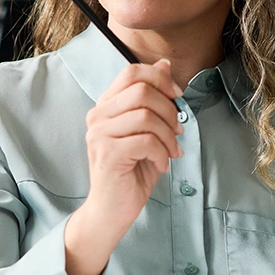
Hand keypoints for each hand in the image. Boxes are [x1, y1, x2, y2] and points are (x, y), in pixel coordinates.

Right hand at [63, 59, 183, 274]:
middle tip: (177, 132)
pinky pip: (145, 140)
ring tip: (171, 151)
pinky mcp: (108, 153)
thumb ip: (153, 99)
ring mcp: (99, 134)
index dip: (159, 79)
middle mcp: (97, 116)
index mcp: (106, 106)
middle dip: (169, 110)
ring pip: (146, 115)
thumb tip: (165, 65)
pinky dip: (161, 152)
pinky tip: (161, 164)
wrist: (112, 209)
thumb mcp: (147, 130)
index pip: (131, 72)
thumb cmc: (131, 171)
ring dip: (168, 135)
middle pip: (141, 91)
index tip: (176, 97)